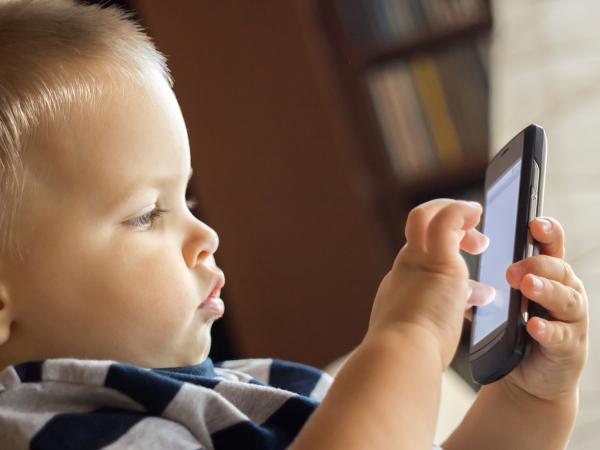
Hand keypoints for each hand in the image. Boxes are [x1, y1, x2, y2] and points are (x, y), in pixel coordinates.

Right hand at [367, 199, 492, 368]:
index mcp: (401, 285)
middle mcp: (406, 267)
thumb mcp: (426, 328)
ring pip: (427, 216)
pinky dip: (461, 211)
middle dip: (449, 227)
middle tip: (477, 244)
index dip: (445, 254)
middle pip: (418, 227)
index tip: (466, 269)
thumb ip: (444, 311)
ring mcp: (418, 262)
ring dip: (455, 216)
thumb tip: (466, 304)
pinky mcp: (437, 263)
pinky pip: (447, 221)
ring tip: (482, 238)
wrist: (400, 356)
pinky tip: (476, 211)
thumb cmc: (414, 355)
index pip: (420, 256)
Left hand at [496, 217, 586, 401]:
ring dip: (545, 290)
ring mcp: (570, 320)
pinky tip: (532, 327)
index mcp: (548, 275)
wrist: (526, 377)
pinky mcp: (569, 348)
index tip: (534, 222)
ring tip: (526, 285)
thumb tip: (453, 251)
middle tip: (512, 268)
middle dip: (537, 264)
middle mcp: (565, 292)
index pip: (550, 246)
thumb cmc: (514, 330)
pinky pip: (560, 336)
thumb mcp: (503, 299)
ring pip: (565, 298)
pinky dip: (546, 329)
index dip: (547, 232)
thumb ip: (488, 278)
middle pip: (558, 269)